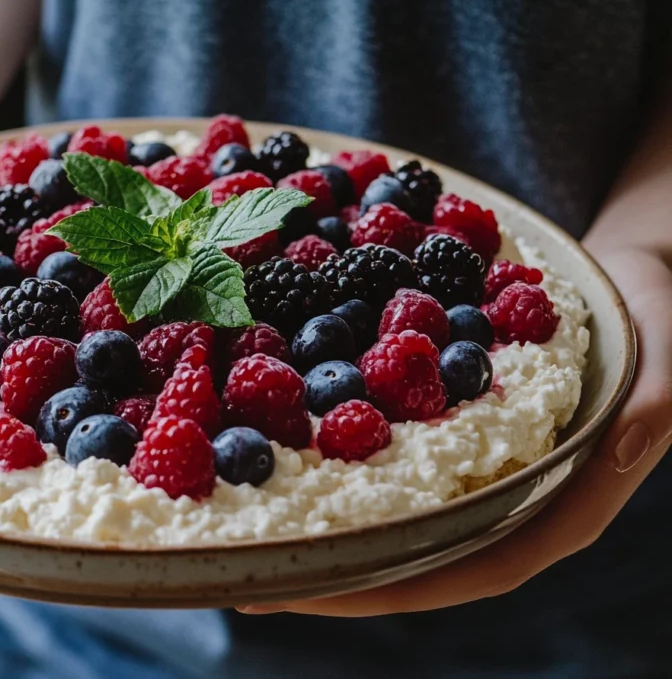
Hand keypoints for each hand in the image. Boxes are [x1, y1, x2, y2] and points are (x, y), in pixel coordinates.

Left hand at [240, 245, 671, 615]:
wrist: (632, 276)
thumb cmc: (659, 317)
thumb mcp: (670, 356)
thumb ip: (650, 410)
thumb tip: (622, 447)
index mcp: (557, 507)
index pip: (468, 569)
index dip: (388, 586)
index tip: (309, 592)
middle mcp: (505, 502)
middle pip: (412, 557)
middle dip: (331, 574)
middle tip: (247, 579)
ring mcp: (473, 472)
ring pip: (390, 518)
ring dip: (317, 530)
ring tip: (238, 538)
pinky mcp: (445, 435)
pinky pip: (381, 461)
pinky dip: (324, 465)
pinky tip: (268, 454)